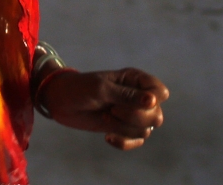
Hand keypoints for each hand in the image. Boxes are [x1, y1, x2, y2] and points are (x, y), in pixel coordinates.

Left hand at [39, 68, 168, 149]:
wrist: (61, 102)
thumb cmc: (80, 88)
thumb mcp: (101, 89)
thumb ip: (127, 95)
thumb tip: (153, 101)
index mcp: (135, 80)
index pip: (161, 91)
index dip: (153, 100)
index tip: (134, 101)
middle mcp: (137, 96)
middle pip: (156, 114)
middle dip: (135, 117)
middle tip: (112, 110)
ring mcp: (131, 113)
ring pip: (147, 129)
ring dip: (125, 128)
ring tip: (106, 117)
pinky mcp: (123, 128)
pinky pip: (137, 141)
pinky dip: (124, 142)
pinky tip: (107, 137)